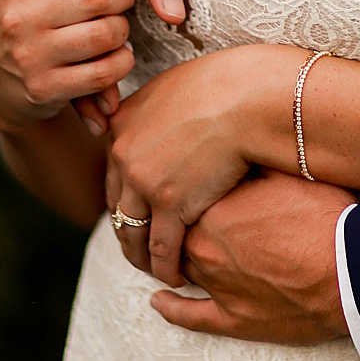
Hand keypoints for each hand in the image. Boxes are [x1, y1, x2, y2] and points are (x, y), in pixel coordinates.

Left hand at [104, 45, 296, 285]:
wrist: (246, 97)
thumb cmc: (222, 84)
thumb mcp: (170, 88)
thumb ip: (152, 111)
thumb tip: (155, 120)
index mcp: (120, 127)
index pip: (113, 176)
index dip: (126, 200)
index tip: (138, 214)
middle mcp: (123, 156)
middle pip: (118, 208)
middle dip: (129, 233)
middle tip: (142, 249)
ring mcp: (144, 183)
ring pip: (133, 234)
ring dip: (142, 258)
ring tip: (157, 269)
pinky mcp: (171, 206)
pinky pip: (162, 248)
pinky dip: (166, 267)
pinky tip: (177, 276)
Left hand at [151, 169, 353, 344]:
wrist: (349, 272)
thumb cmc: (324, 218)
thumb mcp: (289, 173)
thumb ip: (255, 160)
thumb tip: (237, 141)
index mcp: (214, 208)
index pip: (184, 192)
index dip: (188, 185)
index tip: (193, 176)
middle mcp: (204, 246)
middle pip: (176, 229)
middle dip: (176, 219)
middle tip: (180, 207)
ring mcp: (215, 285)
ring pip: (180, 266)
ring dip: (173, 256)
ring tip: (169, 246)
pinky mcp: (231, 319)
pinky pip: (188, 315)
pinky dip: (170, 308)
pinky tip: (158, 300)